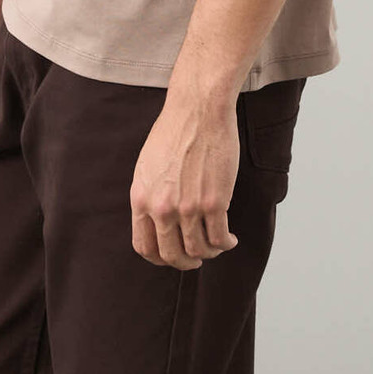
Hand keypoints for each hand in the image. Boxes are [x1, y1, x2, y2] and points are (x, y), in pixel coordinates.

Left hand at [131, 94, 241, 269]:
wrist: (199, 110)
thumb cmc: (175, 132)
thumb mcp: (148, 167)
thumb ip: (150, 196)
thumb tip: (156, 220)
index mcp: (141, 199)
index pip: (145, 247)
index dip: (160, 258)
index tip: (172, 256)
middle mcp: (162, 208)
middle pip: (172, 255)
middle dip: (186, 263)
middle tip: (196, 260)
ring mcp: (188, 208)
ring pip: (199, 250)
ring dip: (210, 253)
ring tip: (218, 245)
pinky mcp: (214, 202)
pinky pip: (220, 238)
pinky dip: (226, 244)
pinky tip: (231, 239)